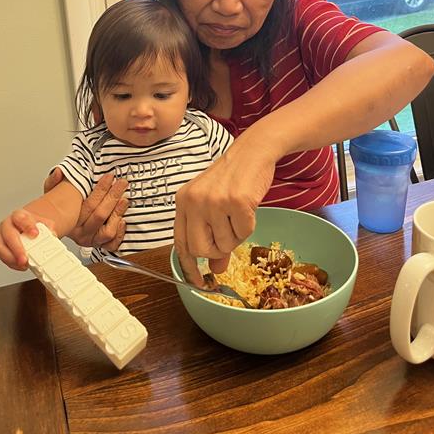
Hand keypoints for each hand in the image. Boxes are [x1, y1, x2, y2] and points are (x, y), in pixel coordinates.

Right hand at [0, 210, 56, 270]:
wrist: (29, 229)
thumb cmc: (34, 226)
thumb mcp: (44, 224)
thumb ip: (48, 230)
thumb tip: (52, 237)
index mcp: (18, 215)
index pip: (20, 218)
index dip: (27, 226)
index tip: (35, 234)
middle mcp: (7, 225)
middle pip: (8, 235)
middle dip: (17, 248)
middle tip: (25, 258)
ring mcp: (1, 237)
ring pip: (0, 248)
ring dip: (11, 258)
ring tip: (24, 265)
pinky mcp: (0, 248)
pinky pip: (2, 257)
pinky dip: (12, 263)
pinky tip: (21, 266)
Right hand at [57, 171, 128, 250]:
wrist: (60, 223)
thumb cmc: (61, 206)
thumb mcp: (53, 192)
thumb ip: (54, 181)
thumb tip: (59, 172)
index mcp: (70, 221)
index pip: (89, 205)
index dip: (102, 189)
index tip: (109, 177)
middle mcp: (80, 233)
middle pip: (100, 215)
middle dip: (113, 196)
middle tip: (122, 183)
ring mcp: (91, 240)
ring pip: (107, 231)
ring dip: (118, 213)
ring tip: (124, 199)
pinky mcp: (100, 245)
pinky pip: (112, 244)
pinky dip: (119, 233)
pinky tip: (122, 220)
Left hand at [174, 139, 274, 285]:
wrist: (252, 152)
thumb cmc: (232, 178)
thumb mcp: (214, 205)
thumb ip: (211, 235)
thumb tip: (216, 268)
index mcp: (183, 201)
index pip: (181, 242)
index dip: (189, 266)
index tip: (199, 282)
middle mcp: (194, 201)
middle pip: (201, 249)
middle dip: (217, 250)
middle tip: (228, 235)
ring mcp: (214, 201)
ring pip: (226, 243)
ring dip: (237, 234)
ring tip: (238, 211)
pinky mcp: (236, 201)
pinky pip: (245, 231)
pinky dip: (250, 224)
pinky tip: (247, 206)